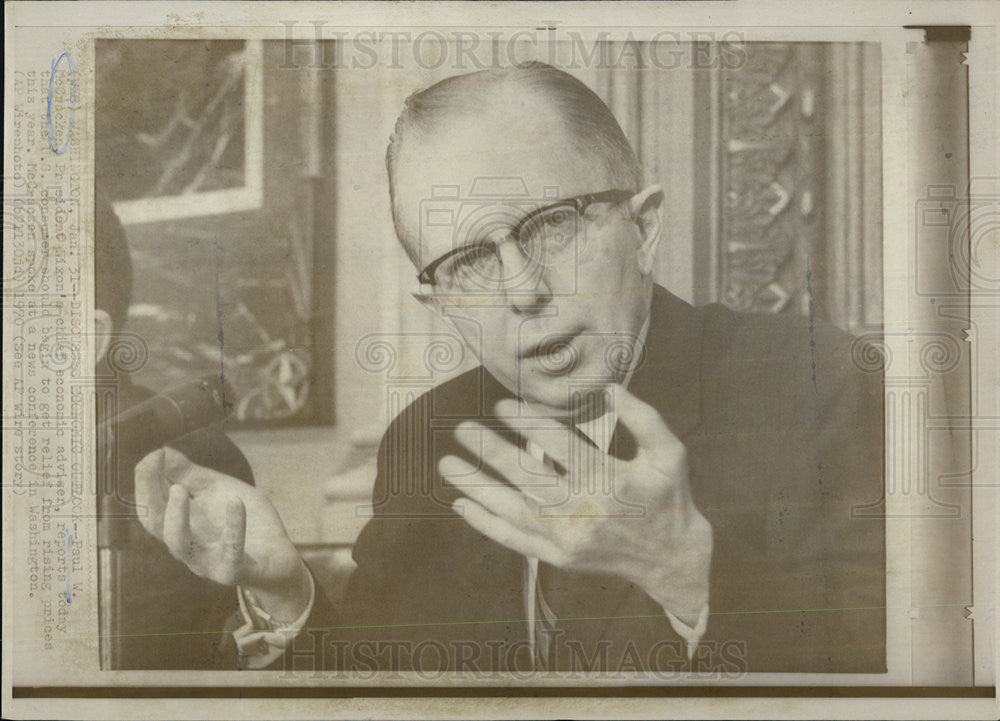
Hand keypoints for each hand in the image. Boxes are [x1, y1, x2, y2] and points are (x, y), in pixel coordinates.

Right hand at [134, 446, 309, 622]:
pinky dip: (233, 526)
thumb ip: (190, 475)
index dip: (145, 482)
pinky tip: (235, 502)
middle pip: (155, 524)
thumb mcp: (218, 492)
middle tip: (150, 466)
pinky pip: (230, 552)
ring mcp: (208, 561)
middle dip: (148, 495)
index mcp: (181, 525)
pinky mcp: (234, 571)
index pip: (150, 506)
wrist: (279, 557)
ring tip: (179, 489)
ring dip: (176, 516)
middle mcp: (187, 545)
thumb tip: (161, 451)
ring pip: (180, 544)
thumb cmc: (247, 522)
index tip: (151, 456)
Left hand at [439, 385, 711, 621]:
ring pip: (512, 510)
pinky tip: (462, 504)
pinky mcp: (559, 558)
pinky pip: (515, 540)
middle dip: (490, 451)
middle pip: (527, 477)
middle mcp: (584, 510)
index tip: (502, 405)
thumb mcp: (669, 453)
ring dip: (476, 486)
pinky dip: (486, 524)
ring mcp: (568, 538)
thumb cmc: (668, 496)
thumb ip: (645, 417)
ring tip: (447, 464)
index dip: (528, 422)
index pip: (559, 445)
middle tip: (461, 428)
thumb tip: (610, 388)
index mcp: (610, 480)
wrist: (672, 558)